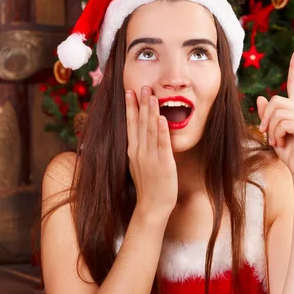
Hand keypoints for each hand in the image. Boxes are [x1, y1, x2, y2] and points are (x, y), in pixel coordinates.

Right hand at [125, 86, 177, 219]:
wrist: (151, 207)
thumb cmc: (148, 186)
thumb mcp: (139, 164)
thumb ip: (139, 148)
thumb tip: (139, 134)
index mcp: (133, 150)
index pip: (131, 124)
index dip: (131, 107)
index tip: (130, 91)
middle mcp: (139, 152)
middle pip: (139, 123)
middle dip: (141, 104)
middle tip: (143, 86)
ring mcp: (150, 158)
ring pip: (151, 131)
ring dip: (151, 112)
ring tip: (153, 96)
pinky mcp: (163, 164)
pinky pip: (162, 145)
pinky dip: (162, 132)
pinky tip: (163, 119)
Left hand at [257, 50, 293, 177]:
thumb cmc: (287, 150)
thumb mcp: (272, 130)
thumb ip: (267, 114)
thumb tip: (261, 98)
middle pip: (275, 100)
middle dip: (265, 117)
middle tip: (265, 132)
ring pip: (277, 112)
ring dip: (271, 129)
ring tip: (276, 140)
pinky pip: (282, 123)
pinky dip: (277, 134)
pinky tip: (282, 143)